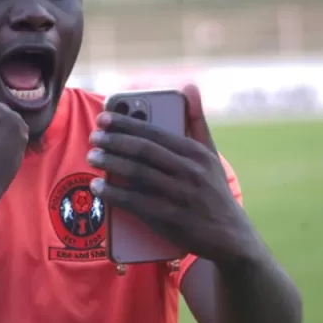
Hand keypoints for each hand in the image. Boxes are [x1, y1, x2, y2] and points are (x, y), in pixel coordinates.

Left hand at [87, 85, 252, 263]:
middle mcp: (189, 172)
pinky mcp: (170, 219)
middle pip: (144, 151)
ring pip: (138, 174)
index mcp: (196, 153)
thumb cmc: (213, 191)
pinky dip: (113, 193)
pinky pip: (135, 202)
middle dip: (114, 141)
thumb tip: (189, 86)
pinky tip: (97, 187)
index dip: (127, 123)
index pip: (155, 132)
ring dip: (110, 163)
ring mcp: (179, 196)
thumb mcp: (210, 155)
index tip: (105, 116)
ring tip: (92, 156)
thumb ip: (196, 121)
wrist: (230, 237)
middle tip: (94, 136)